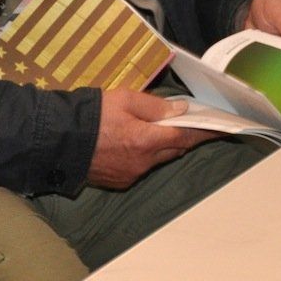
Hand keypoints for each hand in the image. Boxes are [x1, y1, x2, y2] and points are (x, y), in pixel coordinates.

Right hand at [87, 89, 213, 189]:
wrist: (57, 141)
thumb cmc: (91, 115)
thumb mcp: (124, 99)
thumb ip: (155, 106)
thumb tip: (180, 110)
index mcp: (147, 140)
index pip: (186, 136)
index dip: (205, 132)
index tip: (222, 129)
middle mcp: (144, 162)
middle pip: (175, 149)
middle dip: (186, 137)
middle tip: (193, 124)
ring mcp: (132, 174)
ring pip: (159, 159)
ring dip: (164, 146)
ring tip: (161, 131)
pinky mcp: (120, 182)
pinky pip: (142, 167)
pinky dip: (146, 155)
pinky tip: (136, 144)